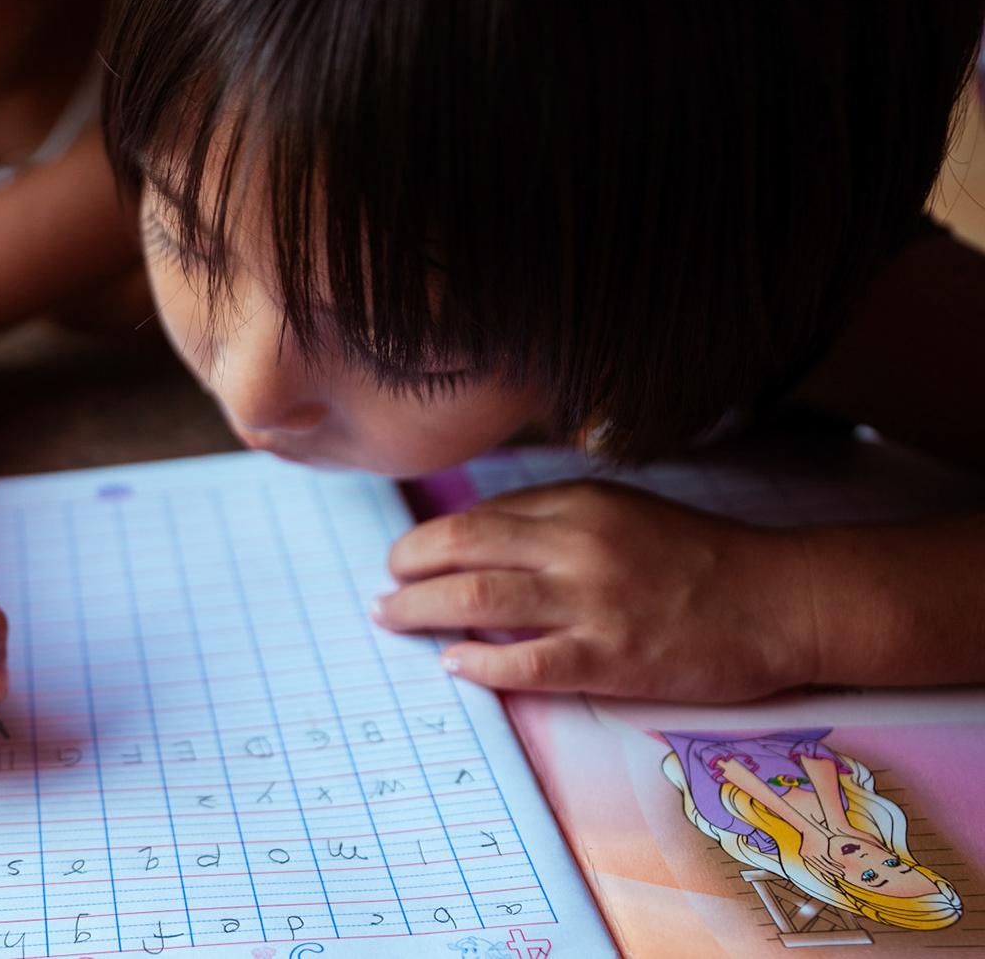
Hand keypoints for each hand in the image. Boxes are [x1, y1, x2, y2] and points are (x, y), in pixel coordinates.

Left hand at [375, 480, 818, 700]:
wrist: (783, 600)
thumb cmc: (704, 557)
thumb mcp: (626, 511)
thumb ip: (557, 517)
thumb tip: (482, 536)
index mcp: (580, 504)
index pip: (481, 515)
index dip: (432, 538)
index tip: (408, 556)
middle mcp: (577, 545)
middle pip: (461, 548)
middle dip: (407, 567)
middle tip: (385, 586)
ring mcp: (591, 603)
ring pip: (475, 600)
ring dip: (420, 610)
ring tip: (392, 619)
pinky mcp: (610, 659)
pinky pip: (523, 663)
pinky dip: (477, 664)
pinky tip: (453, 665)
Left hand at [801, 830, 841, 880]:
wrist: (808, 828)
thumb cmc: (809, 836)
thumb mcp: (810, 845)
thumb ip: (814, 852)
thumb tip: (821, 858)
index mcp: (805, 857)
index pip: (816, 867)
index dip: (825, 873)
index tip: (832, 878)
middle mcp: (810, 857)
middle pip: (822, 868)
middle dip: (831, 874)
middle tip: (838, 879)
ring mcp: (816, 855)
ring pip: (827, 866)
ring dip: (835, 871)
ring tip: (842, 874)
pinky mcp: (822, 851)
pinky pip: (830, 860)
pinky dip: (836, 864)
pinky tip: (842, 867)